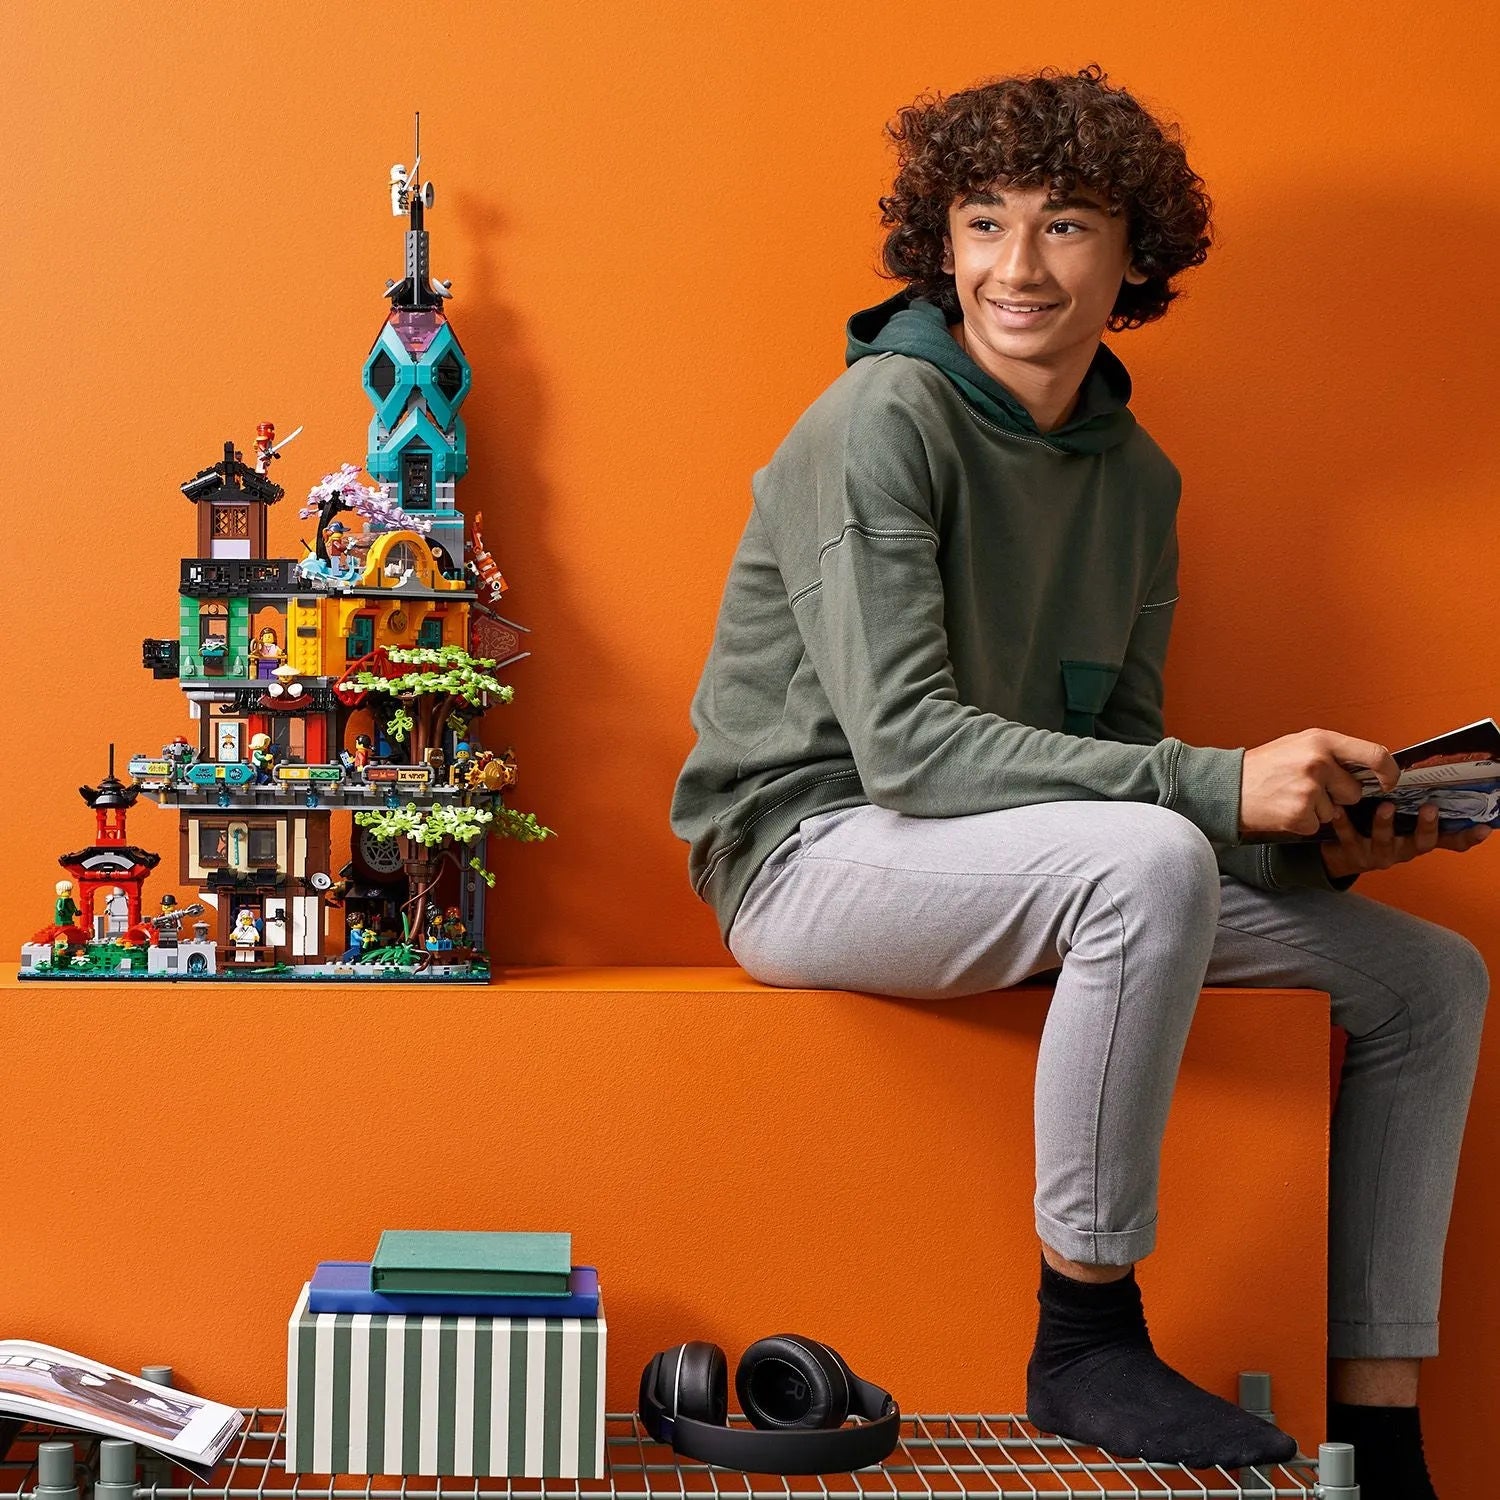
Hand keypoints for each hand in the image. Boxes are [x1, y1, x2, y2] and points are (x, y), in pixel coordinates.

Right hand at [1241, 729, 1399, 837]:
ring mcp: (1309, 790)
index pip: (1374, 754)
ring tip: (1290, 797)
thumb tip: (1369, 765)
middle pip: (1354, 790)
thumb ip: (1331, 752)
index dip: (1388, 771)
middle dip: (1338, 795)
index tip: (1388, 782)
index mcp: (1320, 741)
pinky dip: (1303, 822)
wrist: (1227, 788)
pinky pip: (1317, 825)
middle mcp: (1318, 763)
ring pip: (1335, 811)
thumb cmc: (1264, 767)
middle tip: (1308, 789)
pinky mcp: (1300, 814)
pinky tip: (1284, 810)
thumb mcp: (1298, 746)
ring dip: (1317, 810)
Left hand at [1321, 801, 1493, 879]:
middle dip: (1427, 827)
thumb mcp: (1400, 816)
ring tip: (1386, 806)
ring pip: (1385, 841)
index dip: (1467, 836)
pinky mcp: (1353, 854)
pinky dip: (1344, 823)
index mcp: (1418, 838)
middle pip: (1421, 843)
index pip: (1450, 840)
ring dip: (1386, 824)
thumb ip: (1413, 800)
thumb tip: (1431, 768)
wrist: (1339, 851)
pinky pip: (1348, 837)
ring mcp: (1378, 854)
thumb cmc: (1374, 824)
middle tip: (1430, 808)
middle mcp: (1403, 849)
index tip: (1484, 828)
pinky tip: (1339, 809)